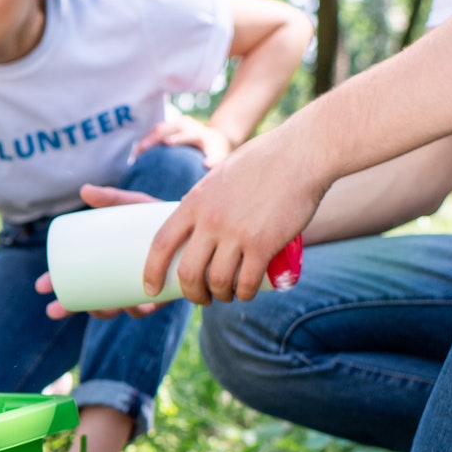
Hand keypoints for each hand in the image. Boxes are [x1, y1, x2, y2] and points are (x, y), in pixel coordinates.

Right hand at [35, 185, 167, 320]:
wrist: (200, 221)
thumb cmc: (160, 215)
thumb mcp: (135, 205)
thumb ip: (112, 198)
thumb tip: (84, 190)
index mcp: (112, 268)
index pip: (80, 283)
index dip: (59, 289)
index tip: (42, 288)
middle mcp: (127, 283)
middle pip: (94, 301)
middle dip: (72, 308)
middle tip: (54, 308)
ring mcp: (146, 289)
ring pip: (120, 309)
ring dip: (106, 311)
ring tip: (100, 305)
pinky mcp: (167, 290)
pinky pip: (153, 307)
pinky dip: (143, 307)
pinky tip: (138, 307)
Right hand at [135, 114, 234, 164]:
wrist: (214, 139)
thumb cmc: (215, 153)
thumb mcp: (218, 157)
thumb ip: (213, 160)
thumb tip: (206, 166)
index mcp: (200, 133)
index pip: (189, 134)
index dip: (179, 137)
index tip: (167, 143)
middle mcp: (188, 125)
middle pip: (169, 128)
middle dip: (156, 137)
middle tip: (143, 149)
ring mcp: (178, 124)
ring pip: (160, 128)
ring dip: (147, 139)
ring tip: (136, 153)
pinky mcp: (170, 125)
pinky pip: (156, 131)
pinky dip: (146, 140)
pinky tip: (137, 153)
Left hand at [144, 125, 327, 303]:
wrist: (301, 154)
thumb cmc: (263, 161)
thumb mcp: (220, 176)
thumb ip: (206, 199)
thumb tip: (196, 220)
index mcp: (194, 202)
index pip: (161, 242)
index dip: (151, 270)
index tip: (150, 287)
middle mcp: (211, 220)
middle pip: (188, 271)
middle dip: (191, 292)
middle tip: (200, 297)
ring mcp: (237, 233)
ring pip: (217, 281)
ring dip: (220, 295)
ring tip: (226, 295)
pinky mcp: (264, 244)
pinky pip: (247, 281)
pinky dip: (243, 294)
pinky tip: (245, 294)